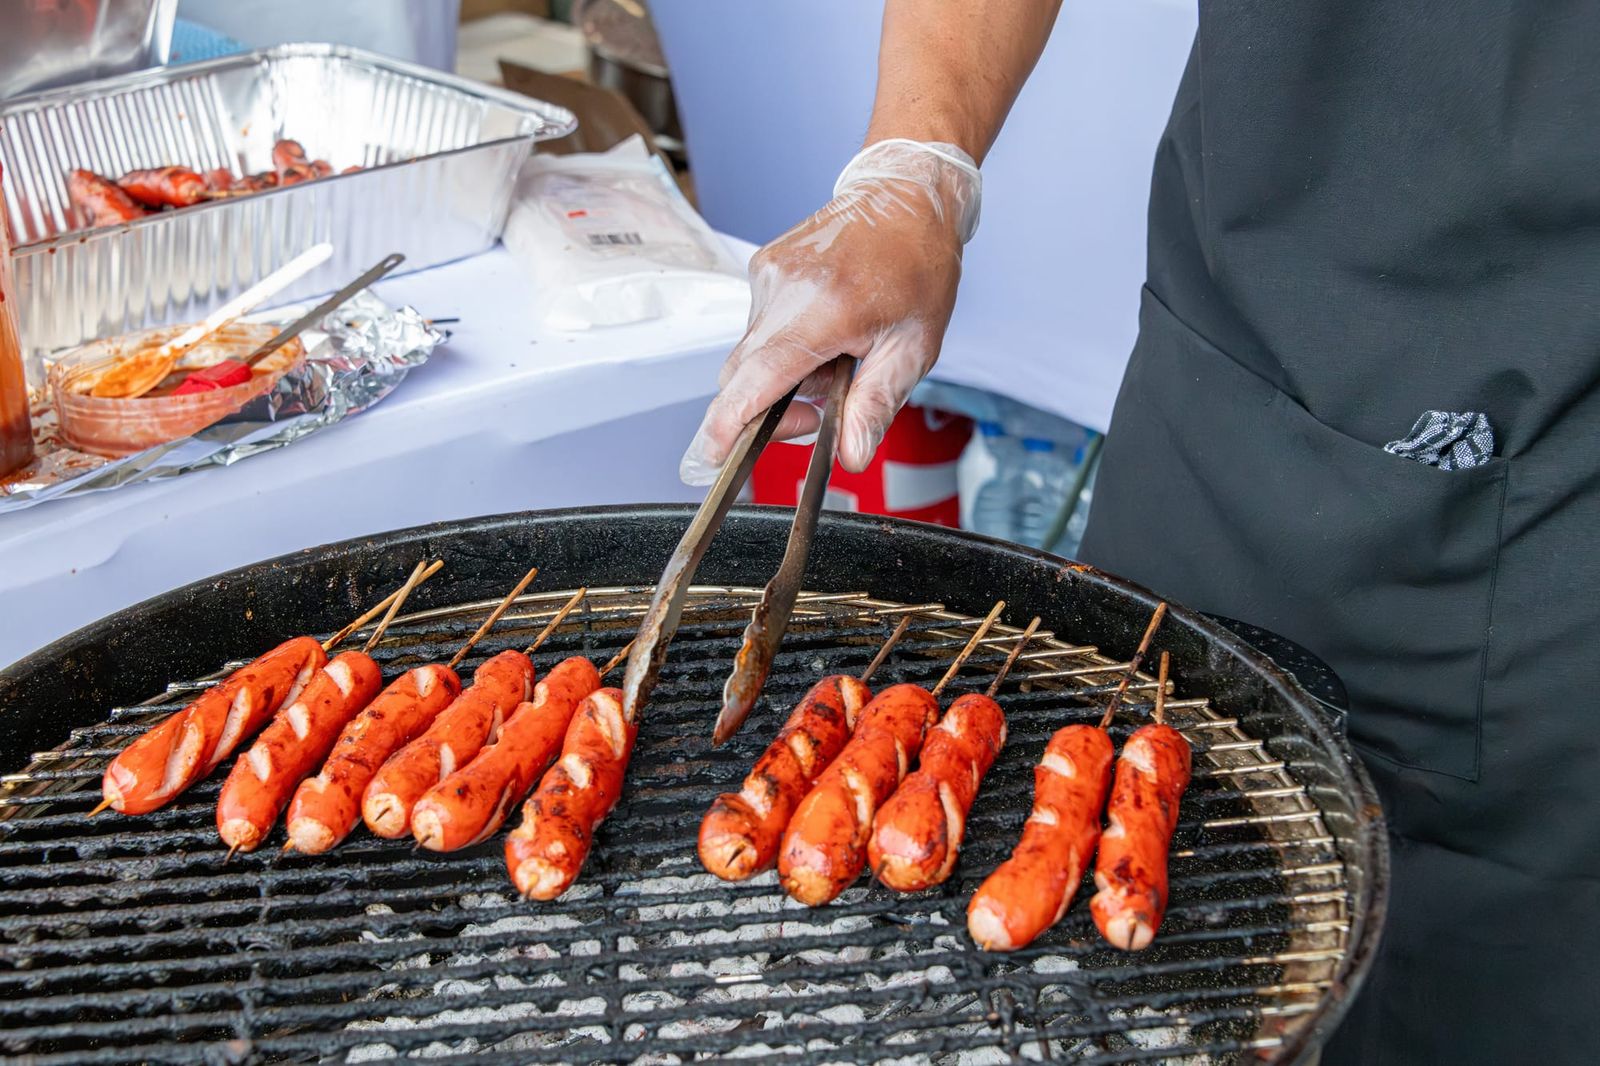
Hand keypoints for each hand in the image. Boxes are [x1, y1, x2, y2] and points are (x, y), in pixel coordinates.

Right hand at [679, 140, 981, 484]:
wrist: (906, 197)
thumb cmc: (918, 268)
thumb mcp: (913, 346)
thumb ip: (876, 404)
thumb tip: (850, 454)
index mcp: (826, 310)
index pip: (760, 376)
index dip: (730, 421)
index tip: (713, 455)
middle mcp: (786, 288)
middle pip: (743, 374)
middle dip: (768, 409)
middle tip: (819, 414)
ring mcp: (768, 273)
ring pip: (751, 353)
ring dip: (782, 372)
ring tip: (836, 355)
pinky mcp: (762, 266)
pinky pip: (758, 326)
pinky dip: (783, 342)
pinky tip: (824, 327)